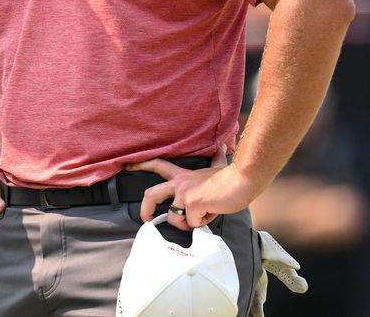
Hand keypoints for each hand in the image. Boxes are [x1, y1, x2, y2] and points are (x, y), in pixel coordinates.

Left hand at [128, 145, 256, 230]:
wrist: (242, 180)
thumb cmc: (231, 177)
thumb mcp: (218, 166)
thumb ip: (216, 159)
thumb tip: (223, 146)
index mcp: (183, 175)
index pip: (157, 165)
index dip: (140, 165)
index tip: (127, 166)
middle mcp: (179, 183)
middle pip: (151, 194)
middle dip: (144, 209)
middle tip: (146, 219)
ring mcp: (184, 193)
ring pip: (173, 218)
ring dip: (188, 224)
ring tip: (203, 215)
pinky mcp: (190, 203)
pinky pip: (192, 224)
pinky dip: (203, 223)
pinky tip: (212, 212)